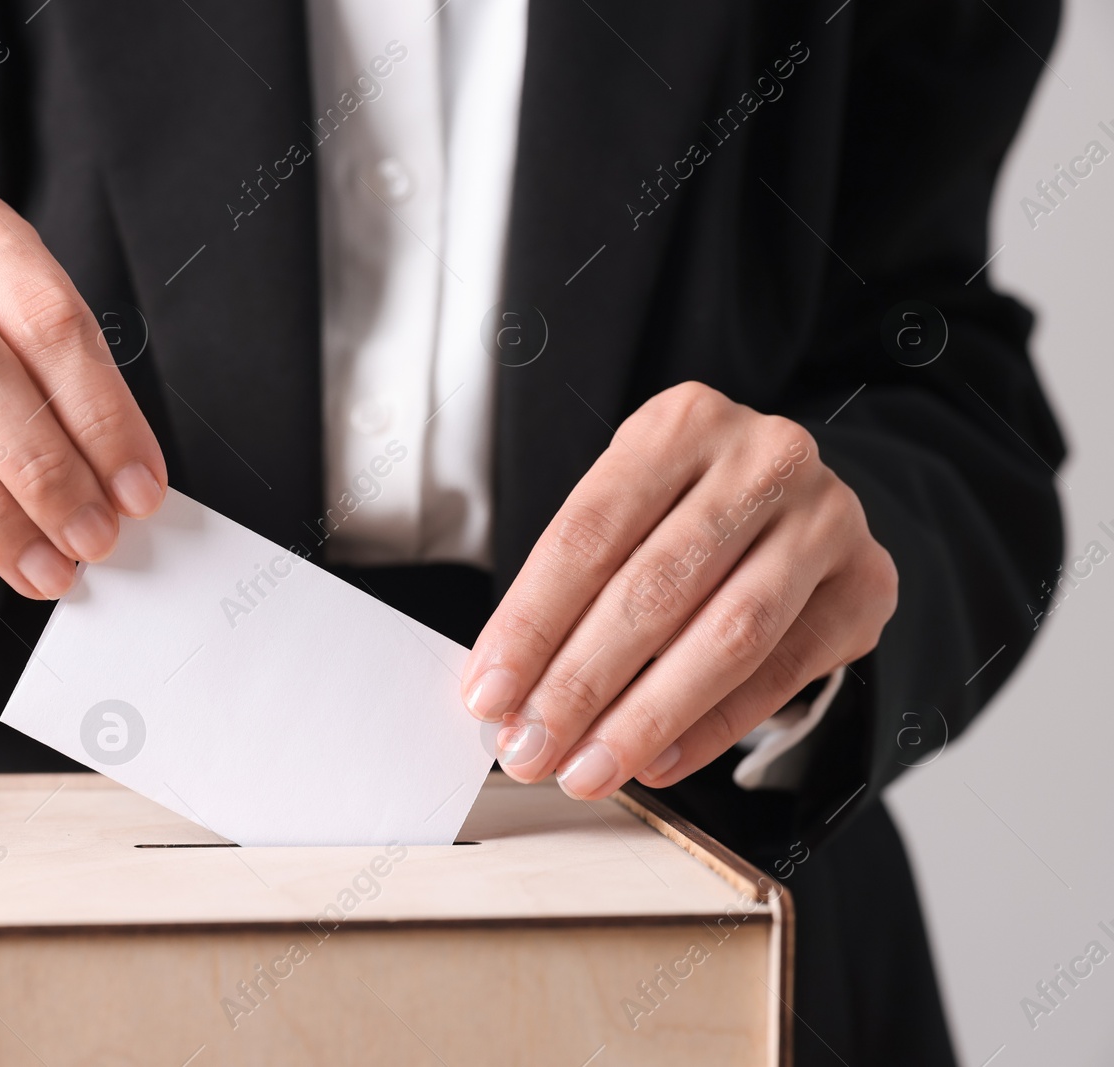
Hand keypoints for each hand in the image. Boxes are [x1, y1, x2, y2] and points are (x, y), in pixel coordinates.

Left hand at [460, 382, 896, 798]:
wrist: (799, 501)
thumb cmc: (685, 511)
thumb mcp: (624, 512)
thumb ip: (570, 588)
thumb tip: (506, 694)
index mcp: (681, 423)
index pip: (587, 534)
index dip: (531, 624)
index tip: (489, 695)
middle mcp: (764, 458)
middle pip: (656, 588)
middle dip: (581, 682)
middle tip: (530, 747)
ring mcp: (826, 519)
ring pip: (728, 636)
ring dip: (645, 718)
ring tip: (587, 769)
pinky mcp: (866, 585)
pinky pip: (782, 673)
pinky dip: (713, 728)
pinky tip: (659, 763)